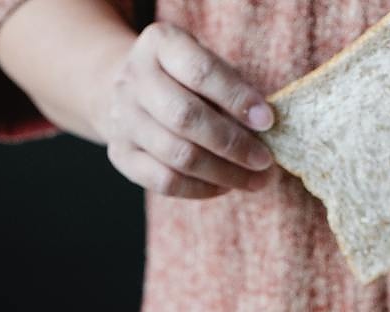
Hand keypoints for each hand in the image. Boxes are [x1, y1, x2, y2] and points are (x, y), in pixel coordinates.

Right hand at [101, 23, 275, 197]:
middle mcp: (134, 79)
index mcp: (159, 44)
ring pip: (177, 155)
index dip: (236, 98)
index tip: (268, 121)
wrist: (131, 91)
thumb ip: (232, 89)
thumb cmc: (185, 79)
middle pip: (185, 117)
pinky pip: (164, 181)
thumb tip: (264, 126)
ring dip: (224, 172)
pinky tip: (225, 186)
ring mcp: (123, 119)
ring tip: (255, 180)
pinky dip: (201, 189)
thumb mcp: (206, 65)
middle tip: (264, 160)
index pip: (200, 72)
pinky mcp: (121, 155)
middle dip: (232, 143)